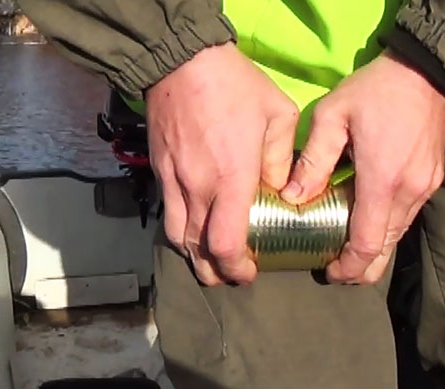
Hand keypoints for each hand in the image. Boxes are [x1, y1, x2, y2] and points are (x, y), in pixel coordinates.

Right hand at [146, 42, 298, 285]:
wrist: (181, 59)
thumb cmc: (235, 85)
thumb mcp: (277, 114)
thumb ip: (284, 159)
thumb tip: (284, 191)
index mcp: (230, 178)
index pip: (226, 243)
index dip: (236, 267)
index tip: (249, 273)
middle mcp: (197, 188)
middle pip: (197, 249)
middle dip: (214, 271)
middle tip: (232, 274)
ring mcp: (173, 180)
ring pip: (176, 236)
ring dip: (193, 256)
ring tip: (211, 260)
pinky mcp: (159, 170)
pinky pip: (167, 212)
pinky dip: (181, 229)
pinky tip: (195, 227)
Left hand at [280, 50, 444, 283]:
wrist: (426, 71)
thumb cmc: (375, 89)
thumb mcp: (334, 114)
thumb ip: (313, 160)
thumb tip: (293, 197)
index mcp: (382, 180)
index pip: (368, 244)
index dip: (348, 266)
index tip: (330, 272)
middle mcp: (409, 193)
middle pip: (386, 249)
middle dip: (361, 267)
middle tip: (335, 267)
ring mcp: (425, 188)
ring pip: (398, 235)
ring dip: (374, 247)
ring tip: (346, 241)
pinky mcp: (433, 181)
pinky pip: (407, 216)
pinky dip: (386, 227)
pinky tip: (367, 216)